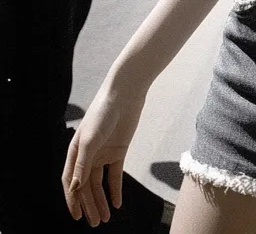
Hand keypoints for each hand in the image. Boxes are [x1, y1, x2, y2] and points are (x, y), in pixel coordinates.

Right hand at [62, 83, 145, 225]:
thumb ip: (83, 164)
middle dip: (89, 205)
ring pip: (99, 183)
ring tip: (106, 218)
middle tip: (95, 223)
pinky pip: (115, 174)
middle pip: (86, 185)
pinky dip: (115, 189)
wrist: (124, 94)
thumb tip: (75, 188)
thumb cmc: (103, 113)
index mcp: (75, 151)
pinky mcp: (118, 150)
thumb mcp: (91, 140)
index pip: (71, 181)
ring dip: (101, 200)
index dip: (72, 199)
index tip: (76, 217)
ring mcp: (103, 153)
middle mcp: (88, 154)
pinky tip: (117, 203)